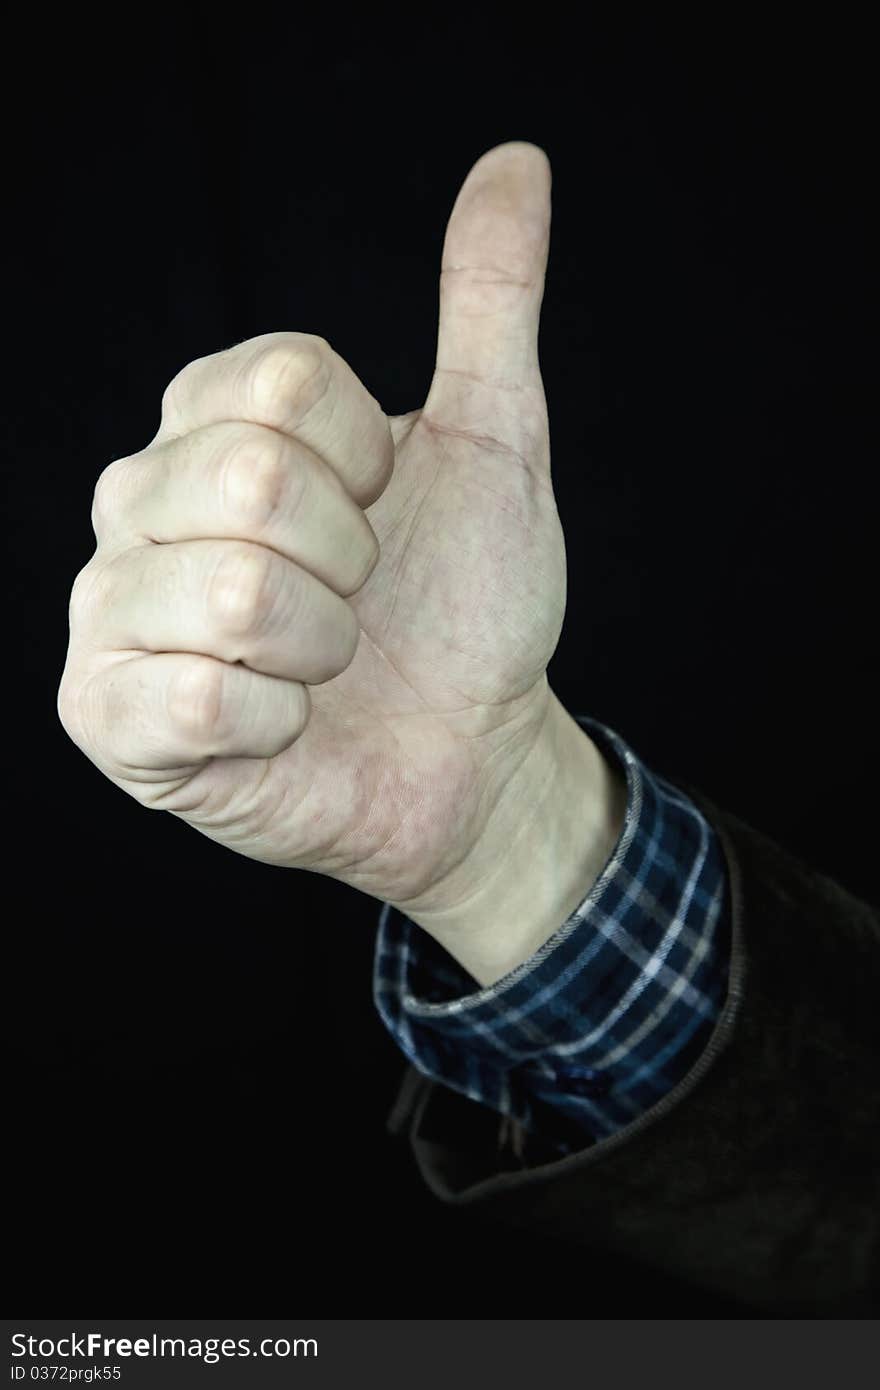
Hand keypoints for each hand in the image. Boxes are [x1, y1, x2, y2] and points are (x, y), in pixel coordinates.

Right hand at [58, 143, 587, 943]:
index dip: (369, 462)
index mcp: (211, 423)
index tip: (386, 509)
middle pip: (254, 479)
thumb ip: (488, 301)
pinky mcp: (110, 717)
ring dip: (321, 646)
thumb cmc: (466, 603)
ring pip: (234, 592)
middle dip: (352, 561)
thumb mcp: (494, 441)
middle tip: (358, 601)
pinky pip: (196, 699)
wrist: (470, 749)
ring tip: (321, 667)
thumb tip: (515, 162)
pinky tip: (280, 727)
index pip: (284, 384)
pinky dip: (276, 722)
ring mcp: (114, 610)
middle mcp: (141, 502)